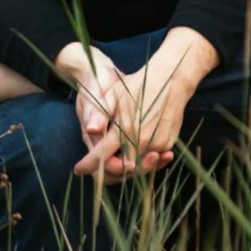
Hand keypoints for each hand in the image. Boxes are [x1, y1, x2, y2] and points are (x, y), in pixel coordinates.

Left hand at [73, 61, 187, 183]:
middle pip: (119, 169)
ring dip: (125, 167)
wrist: (171, 81)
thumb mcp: (115, 94)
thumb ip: (101, 113)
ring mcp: (155, 145)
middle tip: (99, 166)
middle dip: (108, 170)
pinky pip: (151, 160)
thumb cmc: (139, 85)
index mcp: (124, 130)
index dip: (88, 165)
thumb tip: (89, 130)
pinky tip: (135, 154)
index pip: (101, 156)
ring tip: (117, 162)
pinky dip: (142, 160)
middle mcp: (140, 142)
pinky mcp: (167, 144)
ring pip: (136, 167)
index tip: (78, 169)